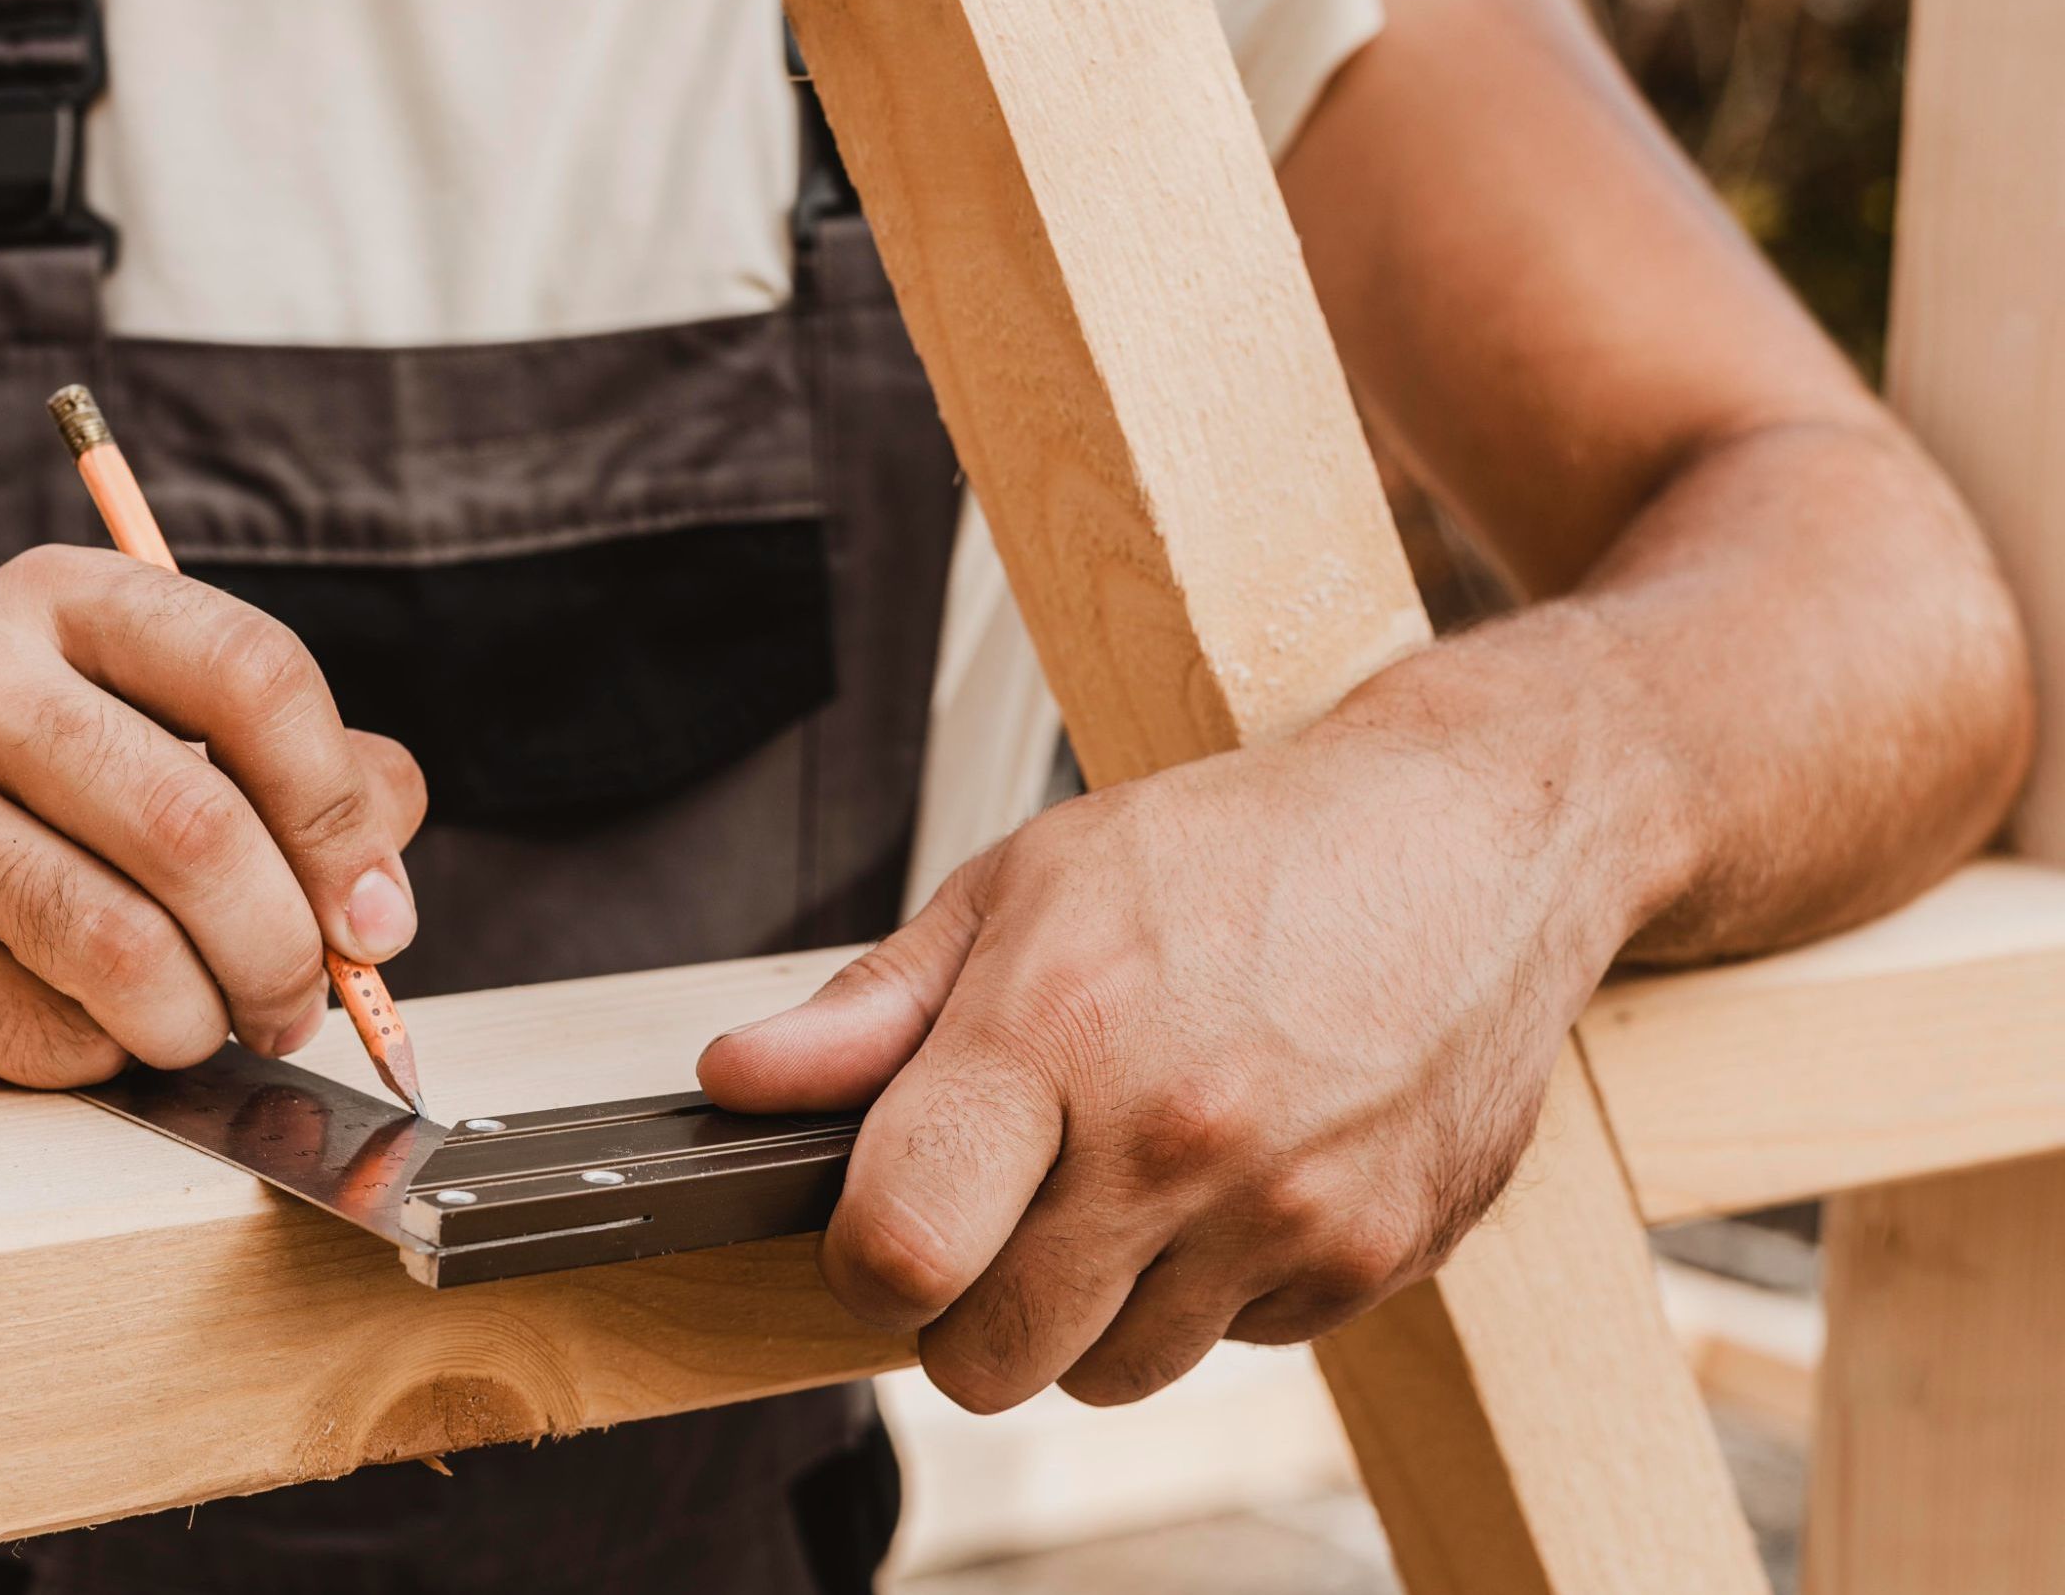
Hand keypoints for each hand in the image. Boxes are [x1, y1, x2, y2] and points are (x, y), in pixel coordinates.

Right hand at [0, 545, 425, 1086]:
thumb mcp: (120, 724)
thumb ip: (282, 769)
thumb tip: (385, 870)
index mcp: (59, 602)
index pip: (253, 673)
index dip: (339, 809)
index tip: (372, 908)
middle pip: (199, 827)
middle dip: (285, 949)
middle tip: (300, 1002)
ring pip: (128, 948)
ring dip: (202, 1020)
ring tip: (199, 1024)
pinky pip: (50, 1031)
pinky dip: (103, 1055)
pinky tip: (76, 1024)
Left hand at [699, 709, 1667, 1409]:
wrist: (1473, 837)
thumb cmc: (1234, 851)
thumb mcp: (1024, 885)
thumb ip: (871, 1008)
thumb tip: (737, 1082)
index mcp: (1056, 1030)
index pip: (898, 1253)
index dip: (865, 1265)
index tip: (883, 1230)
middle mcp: (1171, 1135)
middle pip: (991, 1360)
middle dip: (968, 1309)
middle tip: (1001, 1216)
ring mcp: (1284, 1210)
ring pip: (1111, 1373)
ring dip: (1094, 1309)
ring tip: (1129, 1180)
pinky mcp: (1377, 1256)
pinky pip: (1237, 1347)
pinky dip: (1218, 1291)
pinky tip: (1239, 1175)